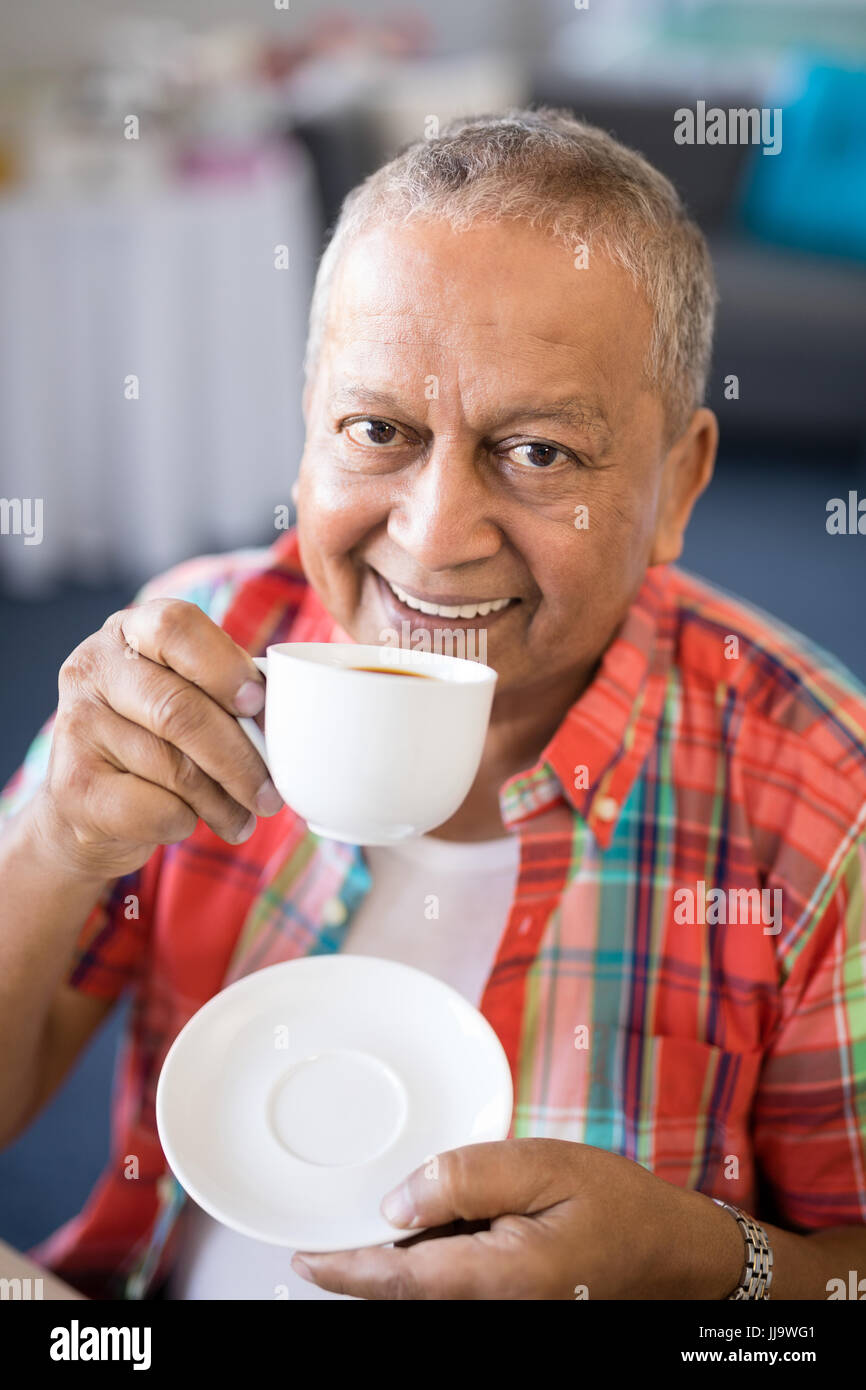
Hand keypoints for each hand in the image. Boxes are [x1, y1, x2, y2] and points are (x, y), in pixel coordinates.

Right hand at [31, 598, 283, 881]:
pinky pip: (154, 807)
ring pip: (172, 767)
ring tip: (245, 816)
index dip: (224, 666)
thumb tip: (286, 718)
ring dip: (223, 800)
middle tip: (271, 793)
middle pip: (178, 709)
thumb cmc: (159, 738)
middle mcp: (92, 669)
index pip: (176, 627)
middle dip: (239, 758)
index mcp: (129, 631)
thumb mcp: (188, 695)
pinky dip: (186, 821)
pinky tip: (192, 822)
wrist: (89, 805)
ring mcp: (74, 725)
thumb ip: (226, 690)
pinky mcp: (72, 786)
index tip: (257, 704)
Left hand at [291, 1139, 744, 1299]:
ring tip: (386, 1220)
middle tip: (332, 1227)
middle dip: (362, 1265)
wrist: (676, 1258)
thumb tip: (397, 1201)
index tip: (303, 1255)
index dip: (342, 1269)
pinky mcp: (512, 1310)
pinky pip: (453, 1293)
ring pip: (426, 1295)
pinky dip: (429, 1267)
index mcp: (498, 1278)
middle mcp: (493, 1312)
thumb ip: (467, 1176)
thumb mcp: (546, 1165)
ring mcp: (503, 1317)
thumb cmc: (619, 1207)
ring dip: (396, 1265)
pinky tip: (436, 1228)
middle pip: (404, 1293)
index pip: (397, 1281)